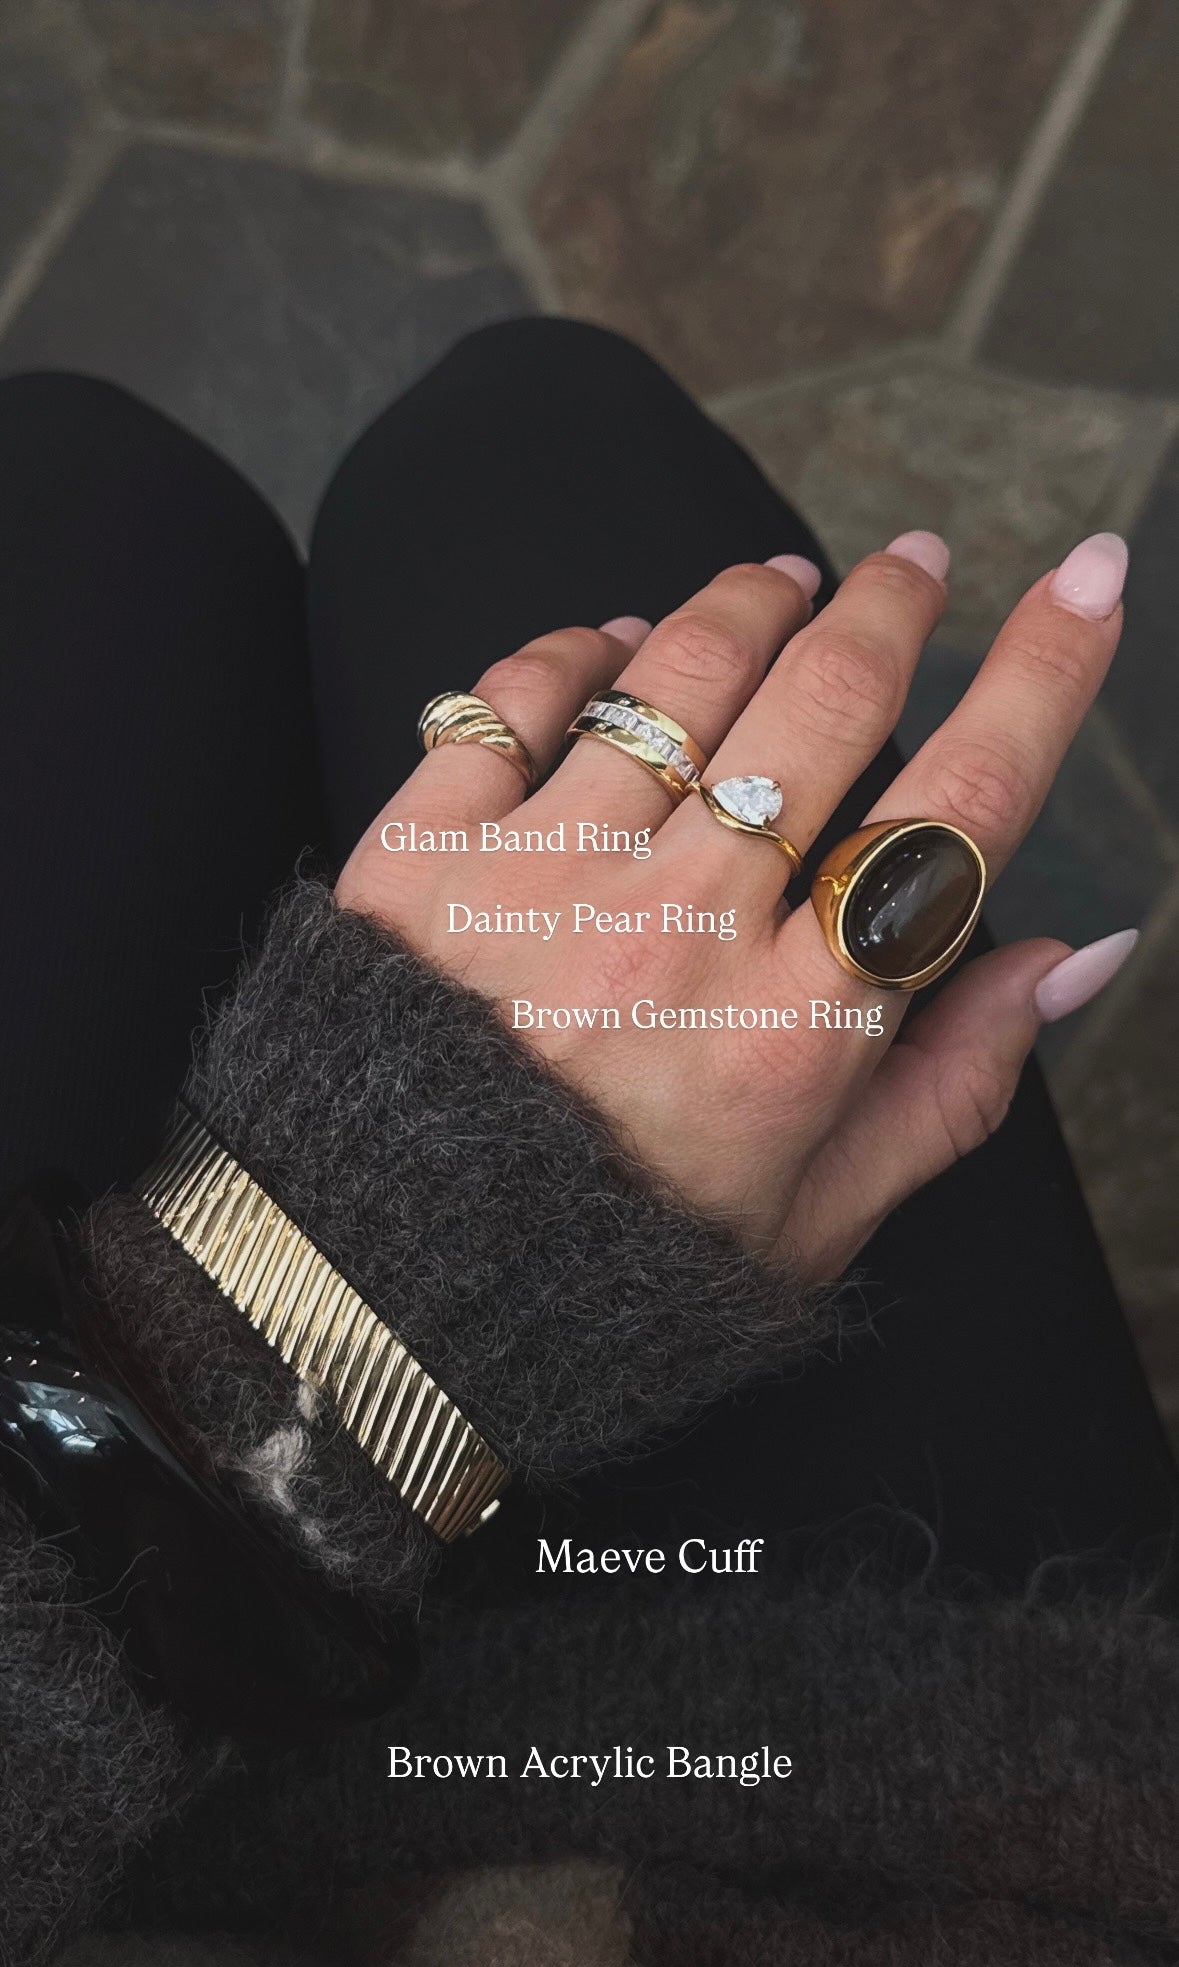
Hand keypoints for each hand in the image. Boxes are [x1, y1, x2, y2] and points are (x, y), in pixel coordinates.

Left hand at [337, 531, 1131, 1278]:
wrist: (392, 1289)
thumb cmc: (620, 1258)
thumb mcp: (818, 1213)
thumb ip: (956, 1083)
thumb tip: (1078, 951)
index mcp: (797, 1027)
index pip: (958, 812)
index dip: (1044, 677)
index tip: (1089, 581)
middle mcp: (682, 932)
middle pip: (826, 703)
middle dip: (892, 606)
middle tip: (914, 564)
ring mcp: (544, 879)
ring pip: (678, 674)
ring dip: (748, 602)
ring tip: (779, 583)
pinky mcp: (422, 855)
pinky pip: (514, 695)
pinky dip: (578, 650)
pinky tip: (615, 646)